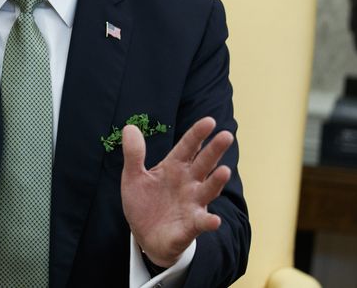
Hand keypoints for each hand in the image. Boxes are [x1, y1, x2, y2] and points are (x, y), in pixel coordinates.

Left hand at [121, 116, 232, 267]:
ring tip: (224, 171)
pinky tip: (214, 220)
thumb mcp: (133, 177)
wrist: (144, 236)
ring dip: (216, 181)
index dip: (197, 134)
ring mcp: (192, 203)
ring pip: (208, 189)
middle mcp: (188, 182)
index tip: (209, 121)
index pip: (188, 147)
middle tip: (226, 135)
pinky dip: (208, 222)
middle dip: (214, 150)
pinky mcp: (190, 226)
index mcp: (174, 167)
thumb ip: (134, 154)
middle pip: (203, 163)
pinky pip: (201, 223)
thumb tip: (130, 127)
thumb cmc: (144, 203)